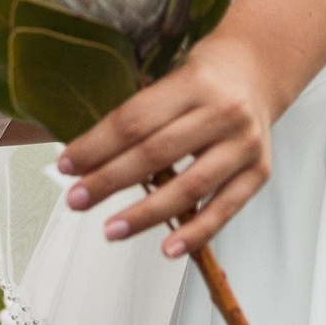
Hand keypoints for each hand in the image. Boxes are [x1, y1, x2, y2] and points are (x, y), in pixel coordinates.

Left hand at [55, 36, 278, 257]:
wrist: (254, 75)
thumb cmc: (199, 82)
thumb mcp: (168, 82)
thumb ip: (136, 118)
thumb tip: (81, 160)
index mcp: (192, 82)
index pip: (134, 120)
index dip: (96, 146)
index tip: (65, 166)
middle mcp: (223, 112)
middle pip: (156, 153)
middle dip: (109, 180)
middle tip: (76, 200)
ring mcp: (244, 145)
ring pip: (189, 187)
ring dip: (145, 214)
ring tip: (110, 230)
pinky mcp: (260, 172)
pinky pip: (225, 209)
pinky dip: (196, 232)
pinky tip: (168, 249)